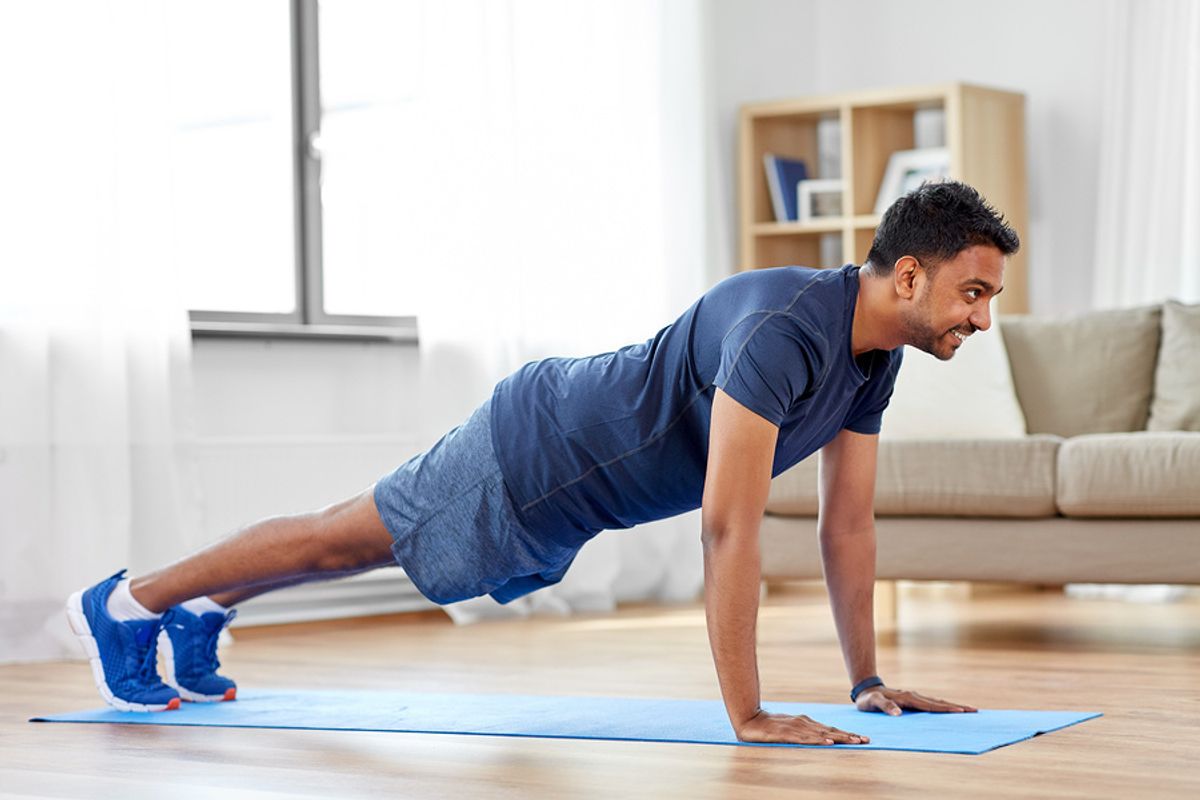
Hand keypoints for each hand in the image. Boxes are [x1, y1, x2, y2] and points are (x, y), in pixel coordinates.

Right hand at [735, 709, 869, 745]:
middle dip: (849, 736)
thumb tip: (822, 737)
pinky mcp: (786, 734)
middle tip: (866, 740)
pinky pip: (805, 738)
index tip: (862, 738)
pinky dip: (817, 740)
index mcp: (806, 722)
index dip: (847, 734)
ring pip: (822, 734)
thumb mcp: (790, 728)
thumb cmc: (770, 725)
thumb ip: (804, 732)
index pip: (831, 729)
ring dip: (839, 738)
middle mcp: (804, 723)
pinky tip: (828, 742)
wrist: (749, 720)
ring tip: (854, 741)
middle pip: (831, 731)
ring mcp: (796, 728)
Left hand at [855, 686, 977, 715]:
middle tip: (974, 711)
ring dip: (952, 706)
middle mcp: (914, 696)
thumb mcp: (872, 702)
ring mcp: (914, 697)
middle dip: (956, 707)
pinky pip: (930, 704)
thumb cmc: (868, 699)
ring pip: (937, 702)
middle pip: (939, 702)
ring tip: (968, 711)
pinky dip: (942, 707)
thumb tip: (898, 713)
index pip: (930, 705)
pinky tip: (949, 711)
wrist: (865, 689)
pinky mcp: (912, 700)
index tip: (961, 711)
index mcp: (908, 698)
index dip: (946, 709)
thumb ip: (885, 707)